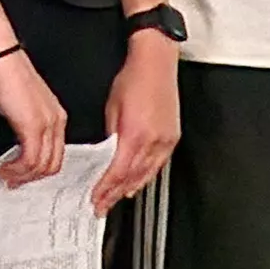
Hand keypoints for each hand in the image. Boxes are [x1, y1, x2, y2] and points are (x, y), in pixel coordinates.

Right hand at [0, 50, 68, 187]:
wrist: (2, 59)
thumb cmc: (7, 77)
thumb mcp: (22, 107)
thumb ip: (26, 127)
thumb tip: (18, 148)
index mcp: (57, 116)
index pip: (57, 154)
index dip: (40, 171)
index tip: (25, 176)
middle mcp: (57, 121)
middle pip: (53, 164)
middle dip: (32, 179)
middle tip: (14, 181)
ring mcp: (46, 124)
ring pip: (42, 165)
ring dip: (22, 176)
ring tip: (6, 176)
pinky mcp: (32, 125)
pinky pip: (30, 159)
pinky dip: (17, 169)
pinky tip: (5, 168)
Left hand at [93, 31, 180, 210]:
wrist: (155, 63)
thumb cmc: (133, 78)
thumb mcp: (111, 109)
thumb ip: (110, 136)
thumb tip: (107, 153)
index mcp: (135, 135)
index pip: (117, 172)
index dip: (105, 189)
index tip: (96, 198)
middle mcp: (153, 141)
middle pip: (132, 178)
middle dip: (115, 194)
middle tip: (103, 206)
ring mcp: (166, 140)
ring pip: (147, 174)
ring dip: (131, 188)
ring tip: (117, 198)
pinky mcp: (173, 136)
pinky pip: (159, 164)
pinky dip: (147, 175)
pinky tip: (139, 180)